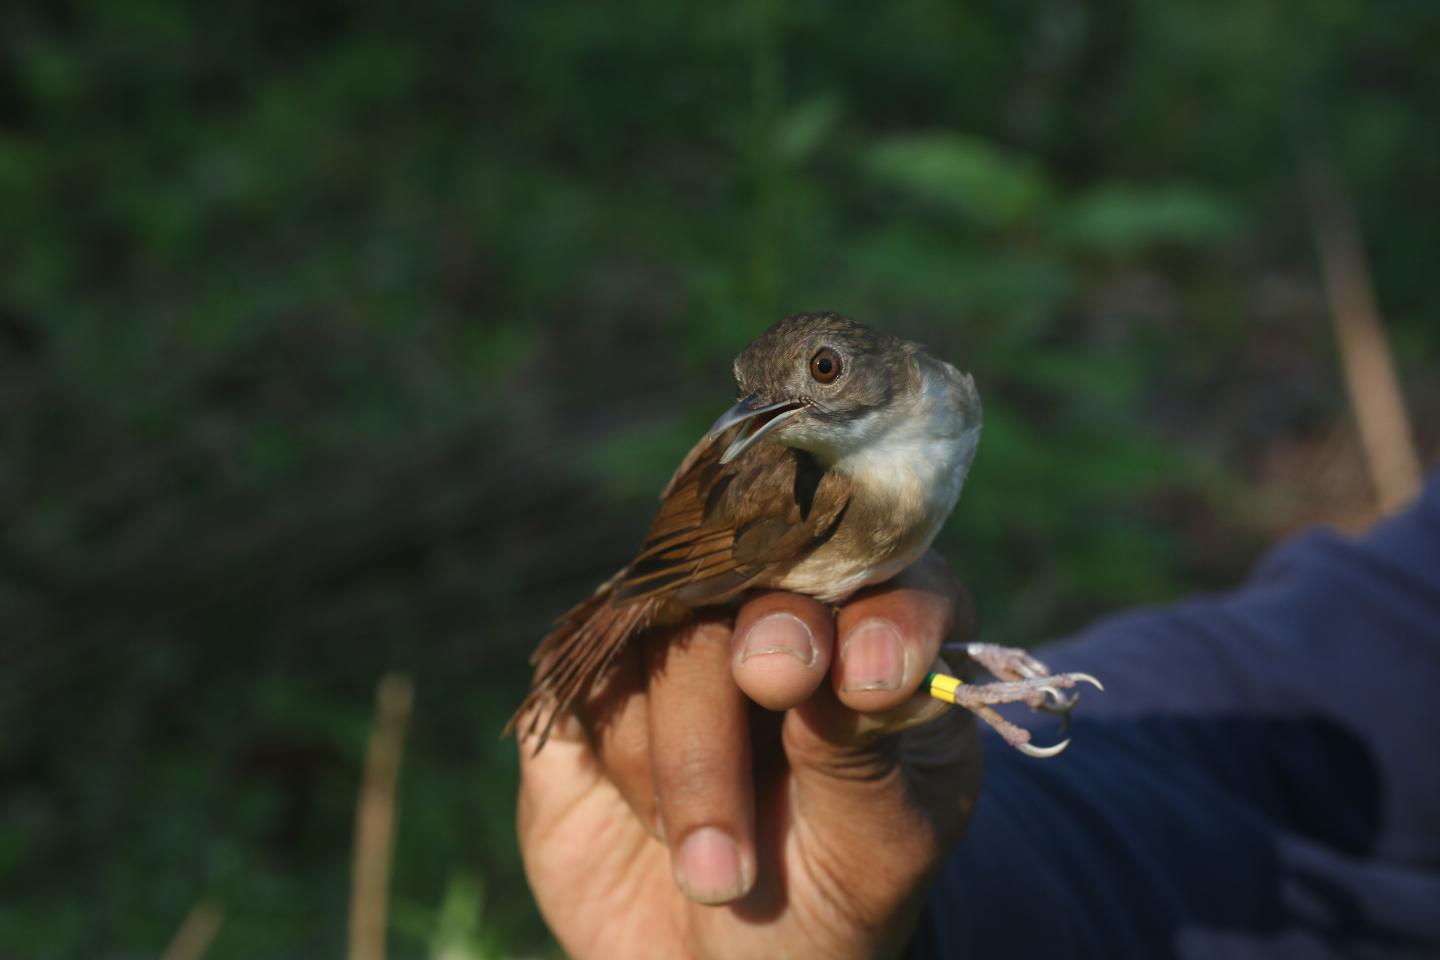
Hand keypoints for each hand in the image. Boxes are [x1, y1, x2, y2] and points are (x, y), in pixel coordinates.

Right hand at [517, 552, 980, 959]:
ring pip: (668, 637)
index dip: (879, 610)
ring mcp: (673, 639)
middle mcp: (771, 611)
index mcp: (877, 632)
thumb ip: (866, 757)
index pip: (889, 573)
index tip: (872, 678)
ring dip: (693, 766)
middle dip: (768, 653)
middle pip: (762, 584)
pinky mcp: (590, 684)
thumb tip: (839, 673)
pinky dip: (624, 763)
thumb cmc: (828, 899)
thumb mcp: (876, 852)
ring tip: (721, 875)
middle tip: (775, 682)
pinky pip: (591, 682)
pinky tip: (655, 827)